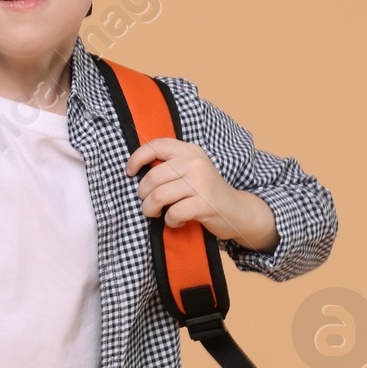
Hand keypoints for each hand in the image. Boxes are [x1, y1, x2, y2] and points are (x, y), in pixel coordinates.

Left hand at [125, 138, 276, 251]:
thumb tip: (136, 168)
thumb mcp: (191, 170)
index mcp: (190, 151)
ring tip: (157, 213)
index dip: (137, 158)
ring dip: (151, 210)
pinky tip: (176, 220)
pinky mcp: (205, 204)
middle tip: (148, 204)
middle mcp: (195, 163)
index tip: (130, 172)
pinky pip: (173, 213)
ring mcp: (201, 183)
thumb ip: (170, 165)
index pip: (156, 145)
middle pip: (152, 177)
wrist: (236, 210)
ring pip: (158, 196)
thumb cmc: (206, 192)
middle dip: (143, 195)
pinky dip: (170, 221)